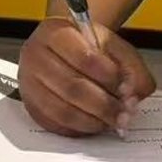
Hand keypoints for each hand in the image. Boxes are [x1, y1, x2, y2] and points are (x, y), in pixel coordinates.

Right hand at [16, 18, 155, 136]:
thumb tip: (132, 96)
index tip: (127, 89)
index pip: (84, 58)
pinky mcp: (30, 105)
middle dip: (105, 105)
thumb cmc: (87, 46)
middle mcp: (36, 56)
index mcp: (56, 33)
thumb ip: (130, 67)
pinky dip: (79, 129)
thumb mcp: (113, 45)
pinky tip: (95, 124)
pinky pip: (55, 124)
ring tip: (113, 121)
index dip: (109, 78)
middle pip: (72, 88)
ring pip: (63, 110)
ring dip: (94, 121)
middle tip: (125, 113)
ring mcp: (29, 83)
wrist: (64, 48)